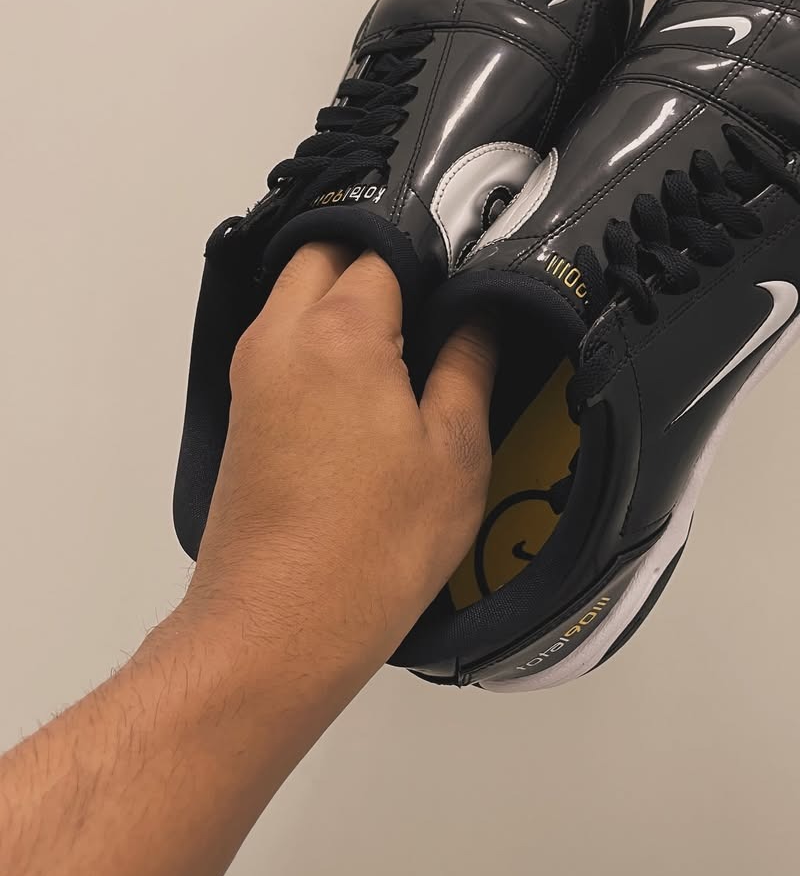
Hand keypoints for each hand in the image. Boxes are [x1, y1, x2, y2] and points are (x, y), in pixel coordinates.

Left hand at [185, 244, 495, 696]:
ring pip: (296, 290)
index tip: (471, 277)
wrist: (278, 627)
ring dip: (345, 294)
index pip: (388, 248)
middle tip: (438, 298)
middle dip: (379, 257)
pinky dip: (320, 334)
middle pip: (328, 250)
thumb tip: (480, 313)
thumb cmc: (368, 550)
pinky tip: (372, 381)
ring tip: (411, 339)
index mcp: (340, 332)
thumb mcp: (455, 453)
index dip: (436, 256)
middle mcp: (281, 336)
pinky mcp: (244, 408)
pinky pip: (282, 336)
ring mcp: (253, 371)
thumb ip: (470, 364)